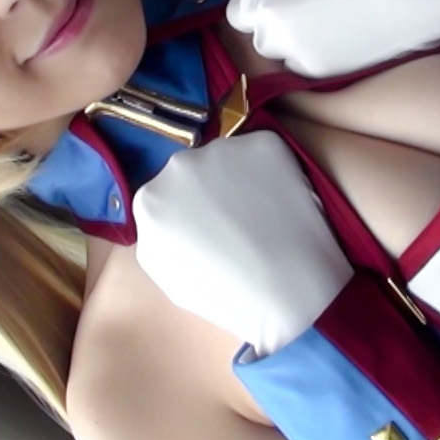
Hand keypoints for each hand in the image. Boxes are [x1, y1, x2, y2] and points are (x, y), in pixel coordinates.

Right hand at [133, 133, 352, 353]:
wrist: (290, 288)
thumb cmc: (228, 296)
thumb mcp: (170, 278)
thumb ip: (157, 239)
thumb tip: (165, 219)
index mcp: (149, 200)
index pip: (163, 197)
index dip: (188, 213)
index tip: (208, 229)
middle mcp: (180, 164)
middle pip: (193, 173)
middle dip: (210, 190)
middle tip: (236, 221)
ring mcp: (223, 149)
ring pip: (228, 160)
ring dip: (239, 179)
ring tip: (262, 215)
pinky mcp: (263, 143)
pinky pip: (262, 155)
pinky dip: (271, 173)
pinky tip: (282, 202)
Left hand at [223, 0, 439, 77]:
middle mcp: (266, 5)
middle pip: (241, 13)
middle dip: (263, 6)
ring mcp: (288, 41)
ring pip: (266, 41)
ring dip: (283, 31)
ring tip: (324, 19)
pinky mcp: (313, 68)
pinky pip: (295, 61)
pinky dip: (310, 51)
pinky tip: (342, 35)